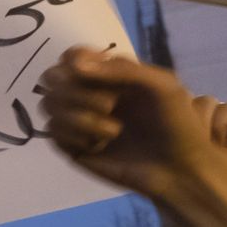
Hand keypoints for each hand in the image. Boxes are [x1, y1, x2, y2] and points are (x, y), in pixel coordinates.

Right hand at [39, 48, 226, 200]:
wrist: (178, 169)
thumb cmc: (177, 124)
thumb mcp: (162, 85)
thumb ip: (121, 69)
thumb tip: (74, 67)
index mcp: (110, 76)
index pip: (73, 57)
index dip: (73, 60)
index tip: (86, 72)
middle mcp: (89, 95)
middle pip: (52, 79)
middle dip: (78, 92)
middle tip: (111, 105)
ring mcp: (78, 121)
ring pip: (49, 105)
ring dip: (81, 117)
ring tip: (114, 131)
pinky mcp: (71, 146)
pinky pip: (53, 132)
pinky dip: (76, 136)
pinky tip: (99, 146)